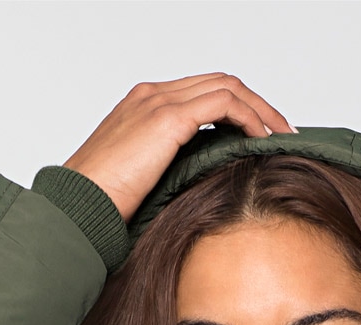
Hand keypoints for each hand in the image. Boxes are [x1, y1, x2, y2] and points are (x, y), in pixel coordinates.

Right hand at [64, 75, 295, 221]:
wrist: (77, 206)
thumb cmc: (100, 205)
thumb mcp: (141, 182)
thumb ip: (168, 171)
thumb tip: (199, 187)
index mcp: (143, 106)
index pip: (200, 92)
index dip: (236, 108)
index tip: (260, 134)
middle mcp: (152, 94)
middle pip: (219, 82)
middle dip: (257, 104)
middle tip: (283, 131)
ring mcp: (159, 101)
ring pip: (227, 86)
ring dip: (261, 109)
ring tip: (282, 135)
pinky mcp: (166, 118)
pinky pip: (223, 104)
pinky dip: (249, 117)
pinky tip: (263, 140)